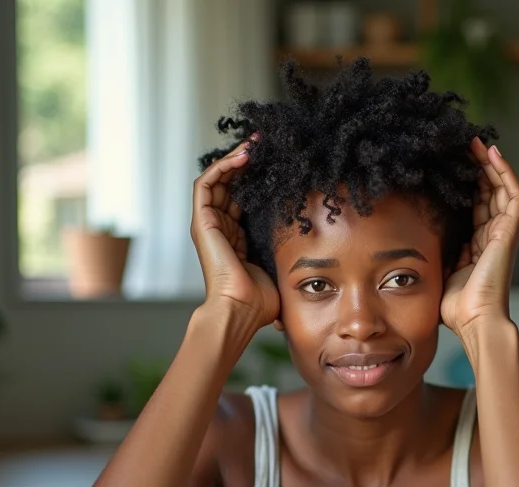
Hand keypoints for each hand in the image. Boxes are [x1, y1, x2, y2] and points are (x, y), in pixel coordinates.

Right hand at [191, 142, 278, 326]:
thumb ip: (289, 260)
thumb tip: (315, 263)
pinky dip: (223, 167)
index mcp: (237, 238)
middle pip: (231, 184)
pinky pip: (206, 184)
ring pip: (218, 179)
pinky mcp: (202, 222)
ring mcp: (210, 224)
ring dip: (235, 157)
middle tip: (267, 144)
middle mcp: (221, 228)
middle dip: (248, 162)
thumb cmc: (260, 302)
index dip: (259, 180)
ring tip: (256, 143)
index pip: (245, 199)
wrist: (241, 310)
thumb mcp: (280, 271)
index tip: (279, 164)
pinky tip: (243, 156)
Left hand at [440, 138, 518, 338]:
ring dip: (490, 164)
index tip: (449, 168)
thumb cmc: (456, 308)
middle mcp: (493, 236)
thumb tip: (412, 248)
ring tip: (475, 143)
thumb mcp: (439, 275)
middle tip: (460, 146)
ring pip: (502, 188)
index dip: (465, 186)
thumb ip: (435, 257)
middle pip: (488, 193)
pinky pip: (515, 195)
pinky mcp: (510, 232)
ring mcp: (504, 233)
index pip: (474, 207)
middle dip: (476, 169)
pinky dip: (506, 173)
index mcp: (478, 246)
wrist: (474, 321)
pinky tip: (493, 154)